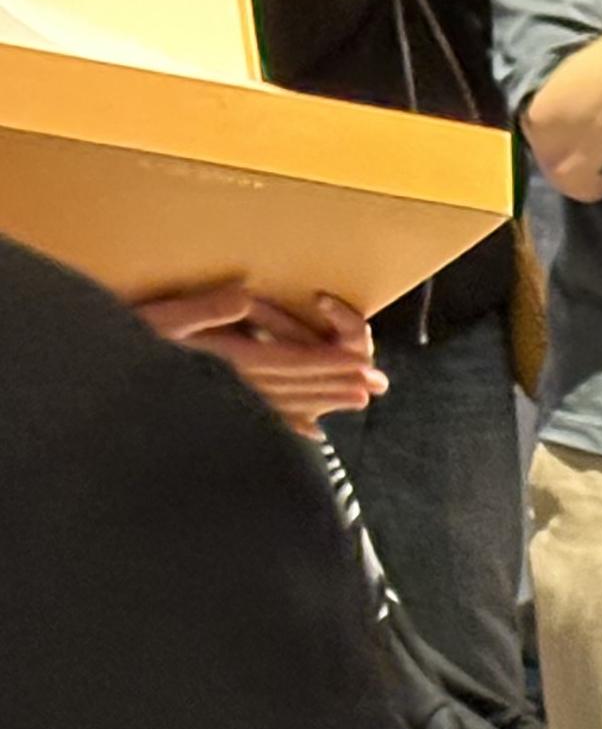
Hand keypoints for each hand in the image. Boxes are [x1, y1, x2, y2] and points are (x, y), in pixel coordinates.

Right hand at [135, 287, 384, 436]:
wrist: (100, 386)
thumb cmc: (123, 344)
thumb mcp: (159, 320)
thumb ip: (204, 311)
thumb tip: (245, 296)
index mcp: (226, 363)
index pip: (289, 363)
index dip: (328, 364)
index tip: (362, 366)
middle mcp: (233, 388)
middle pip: (296, 386)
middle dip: (336, 384)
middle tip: (374, 385)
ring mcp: (226, 405)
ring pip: (285, 404)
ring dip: (323, 402)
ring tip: (356, 400)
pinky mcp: (217, 414)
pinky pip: (261, 421)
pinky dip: (288, 425)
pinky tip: (310, 431)